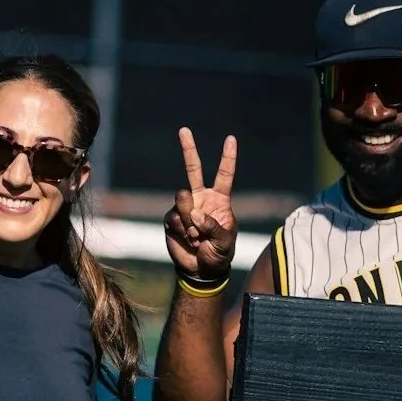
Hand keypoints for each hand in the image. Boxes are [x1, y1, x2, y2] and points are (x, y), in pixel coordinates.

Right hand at [164, 128, 238, 281]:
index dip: (227, 158)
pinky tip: (189, 240)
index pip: (224, 175)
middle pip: (193, 169)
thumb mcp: (224, 242)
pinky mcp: (171, 219)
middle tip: (184, 130)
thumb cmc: (219, 254)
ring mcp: (184, 207)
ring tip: (198, 238)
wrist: (200, 270)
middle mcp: (201, 198)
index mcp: (219, 200)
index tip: (230, 139)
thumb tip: (194, 212)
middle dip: (188, 149)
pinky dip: (183, 232)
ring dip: (191, 222)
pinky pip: (174, 219)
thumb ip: (213, 225)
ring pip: (183, 201)